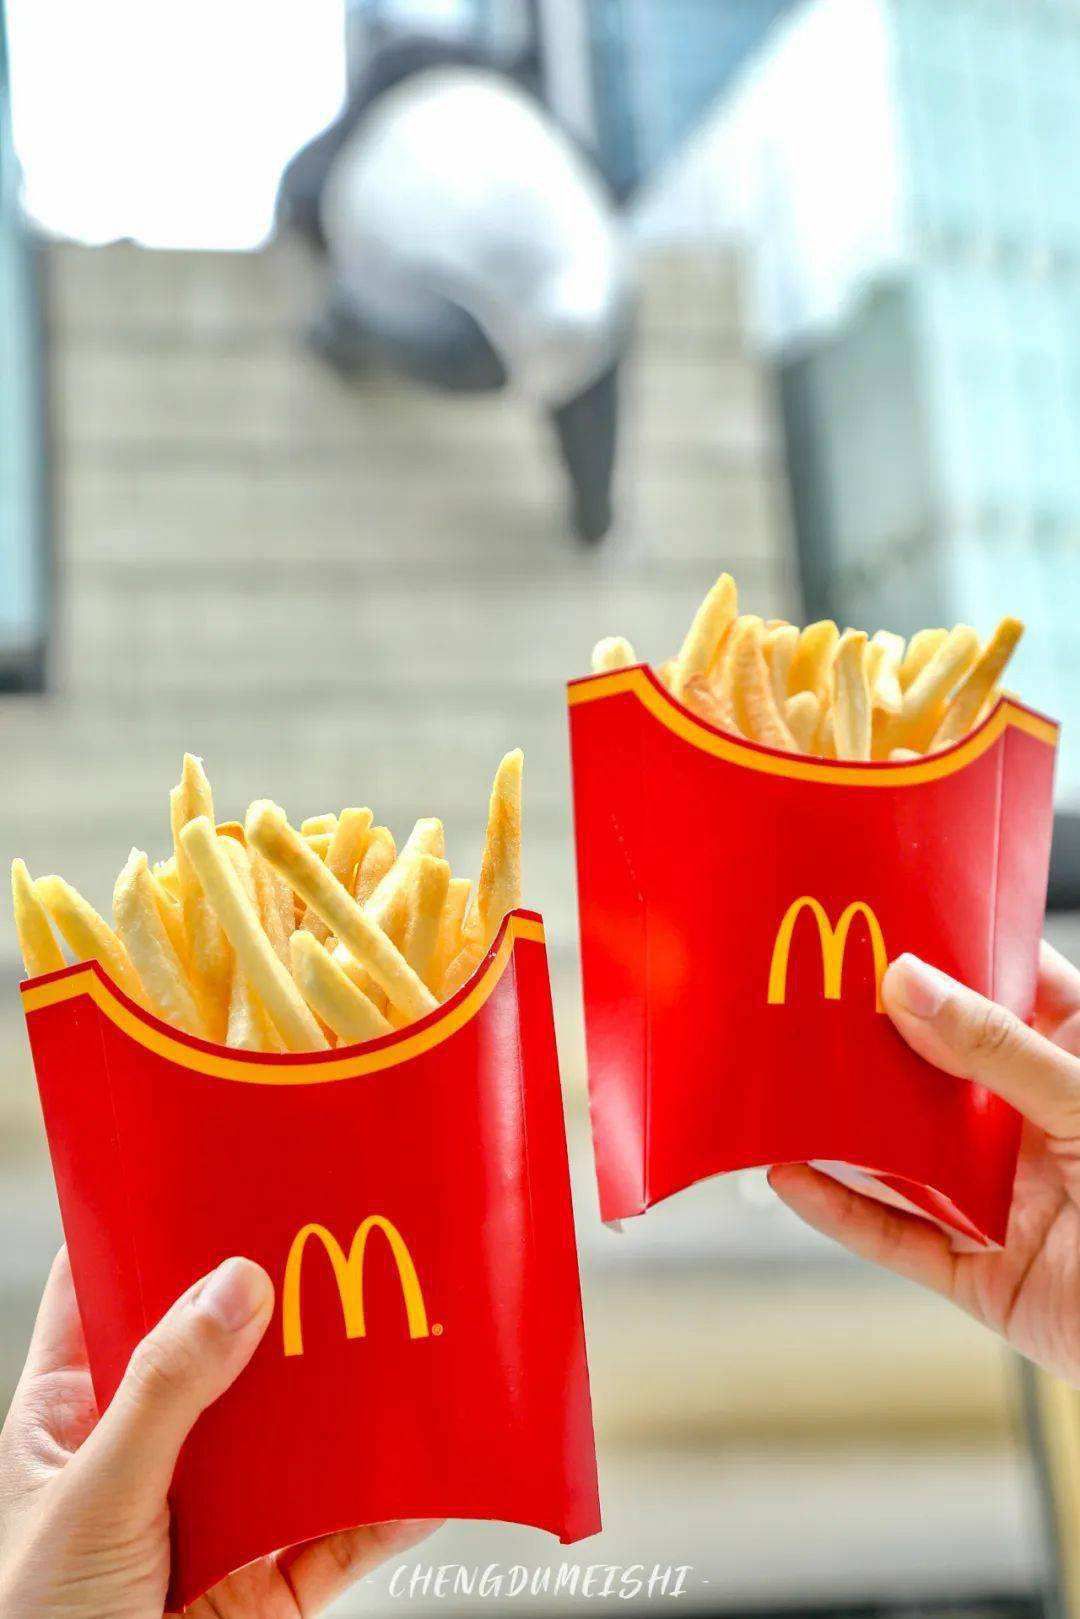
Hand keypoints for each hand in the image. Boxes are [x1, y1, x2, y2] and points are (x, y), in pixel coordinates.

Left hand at [0, 1250, 439, 1617]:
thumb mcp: (92, 1500)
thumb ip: (165, 1395)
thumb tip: (239, 1284)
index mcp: (72, 1413)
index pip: (102, 1288)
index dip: (148, 1220)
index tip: (216, 1155)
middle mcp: (146, 1449)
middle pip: (219, 1347)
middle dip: (281, 1296)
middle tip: (343, 1227)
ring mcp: (211, 1515)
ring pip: (291, 1432)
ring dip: (346, 1392)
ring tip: (407, 1324)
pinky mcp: (265, 1585)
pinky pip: (339, 1532)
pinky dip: (389, 1505)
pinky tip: (429, 1467)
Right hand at [770, 941, 1079, 1386]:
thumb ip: (999, 1049)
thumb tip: (912, 986)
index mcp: (1073, 1062)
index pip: (1007, 986)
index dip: (948, 950)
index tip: (879, 916)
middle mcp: (1029, 1121)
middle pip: (934, 1066)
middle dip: (870, 1034)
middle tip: (801, 993)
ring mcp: (999, 1195)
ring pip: (901, 1150)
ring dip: (841, 1122)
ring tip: (776, 1080)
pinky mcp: (977, 1269)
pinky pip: (895, 1235)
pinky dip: (840, 1210)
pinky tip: (794, 1174)